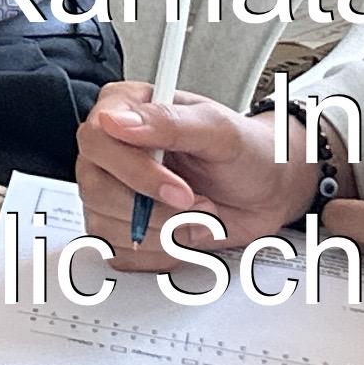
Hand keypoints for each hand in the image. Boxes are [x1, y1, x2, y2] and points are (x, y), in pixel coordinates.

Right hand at [72, 85, 312, 268]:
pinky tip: (185, 234)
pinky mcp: (121, 226)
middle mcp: (110, 150)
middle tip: (199, 205)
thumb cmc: (245, 151)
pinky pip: (121, 254)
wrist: (267, 189)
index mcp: (121, 110)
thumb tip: (117, 122)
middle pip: (96, 188)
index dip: (135, 172)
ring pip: (107, 226)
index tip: (180, 191)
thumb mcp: (218, 130)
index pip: (97, 140)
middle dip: (156, 210)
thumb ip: (169, 122)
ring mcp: (112, 190)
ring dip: (164, 233)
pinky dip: (161, 253)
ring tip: (198, 215)